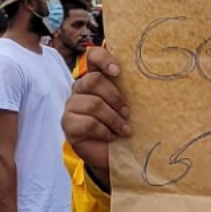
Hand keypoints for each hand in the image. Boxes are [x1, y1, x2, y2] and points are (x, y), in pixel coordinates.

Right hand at [61, 64, 131, 186]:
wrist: (113, 154)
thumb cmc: (121, 126)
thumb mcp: (127, 105)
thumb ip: (128, 87)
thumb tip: (142, 71)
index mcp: (95, 79)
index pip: (92, 56)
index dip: (103, 58)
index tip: (118, 72)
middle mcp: (80, 89)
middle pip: (93, 80)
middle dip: (115, 98)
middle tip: (127, 113)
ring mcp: (71, 106)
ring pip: (93, 104)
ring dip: (114, 119)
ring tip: (124, 130)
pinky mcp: (68, 124)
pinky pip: (89, 123)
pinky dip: (105, 131)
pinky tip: (111, 137)